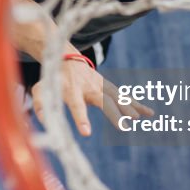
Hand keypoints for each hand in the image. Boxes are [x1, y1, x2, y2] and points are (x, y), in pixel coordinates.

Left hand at [29, 59, 153, 136]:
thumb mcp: (41, 90)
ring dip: (129, 107)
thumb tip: (44, 123)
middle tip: (124, 126)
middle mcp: (89, 87)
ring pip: (117, 97)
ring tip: (138, 119)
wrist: (66, 57)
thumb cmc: (52, 79)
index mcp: (72, 90)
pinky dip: (136, 103)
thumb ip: (40, 106)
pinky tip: (148, 113)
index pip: (77, 105)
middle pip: (104, 101)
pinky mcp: (108, 86)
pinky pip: (124, 96)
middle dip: (114, 114)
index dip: (81, 118)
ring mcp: (101, 85)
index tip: (87, 133)